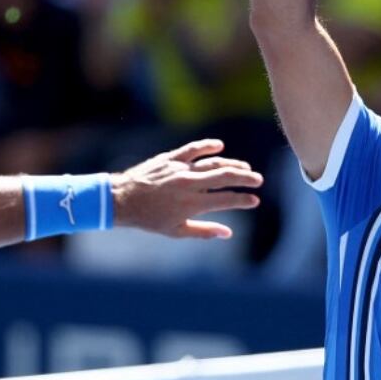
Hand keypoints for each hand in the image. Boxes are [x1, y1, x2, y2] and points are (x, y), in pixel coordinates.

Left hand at [111, 139, 262, 238]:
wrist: (122, 200)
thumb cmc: (149, 219)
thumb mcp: (176, 231)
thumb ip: (204, 231)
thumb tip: (228, 233)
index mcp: (192, 204)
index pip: (226, 200)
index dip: (243, 200)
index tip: (255, 201)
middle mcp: (189, 184)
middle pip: (225, 177)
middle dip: (245, 178)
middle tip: (258, 180)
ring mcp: (180, 169)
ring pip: (213, 163)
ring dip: (232, 164)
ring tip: (245, 168)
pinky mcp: (170, 158)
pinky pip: (193, 149)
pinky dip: (207, 146)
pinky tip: (220, 146)